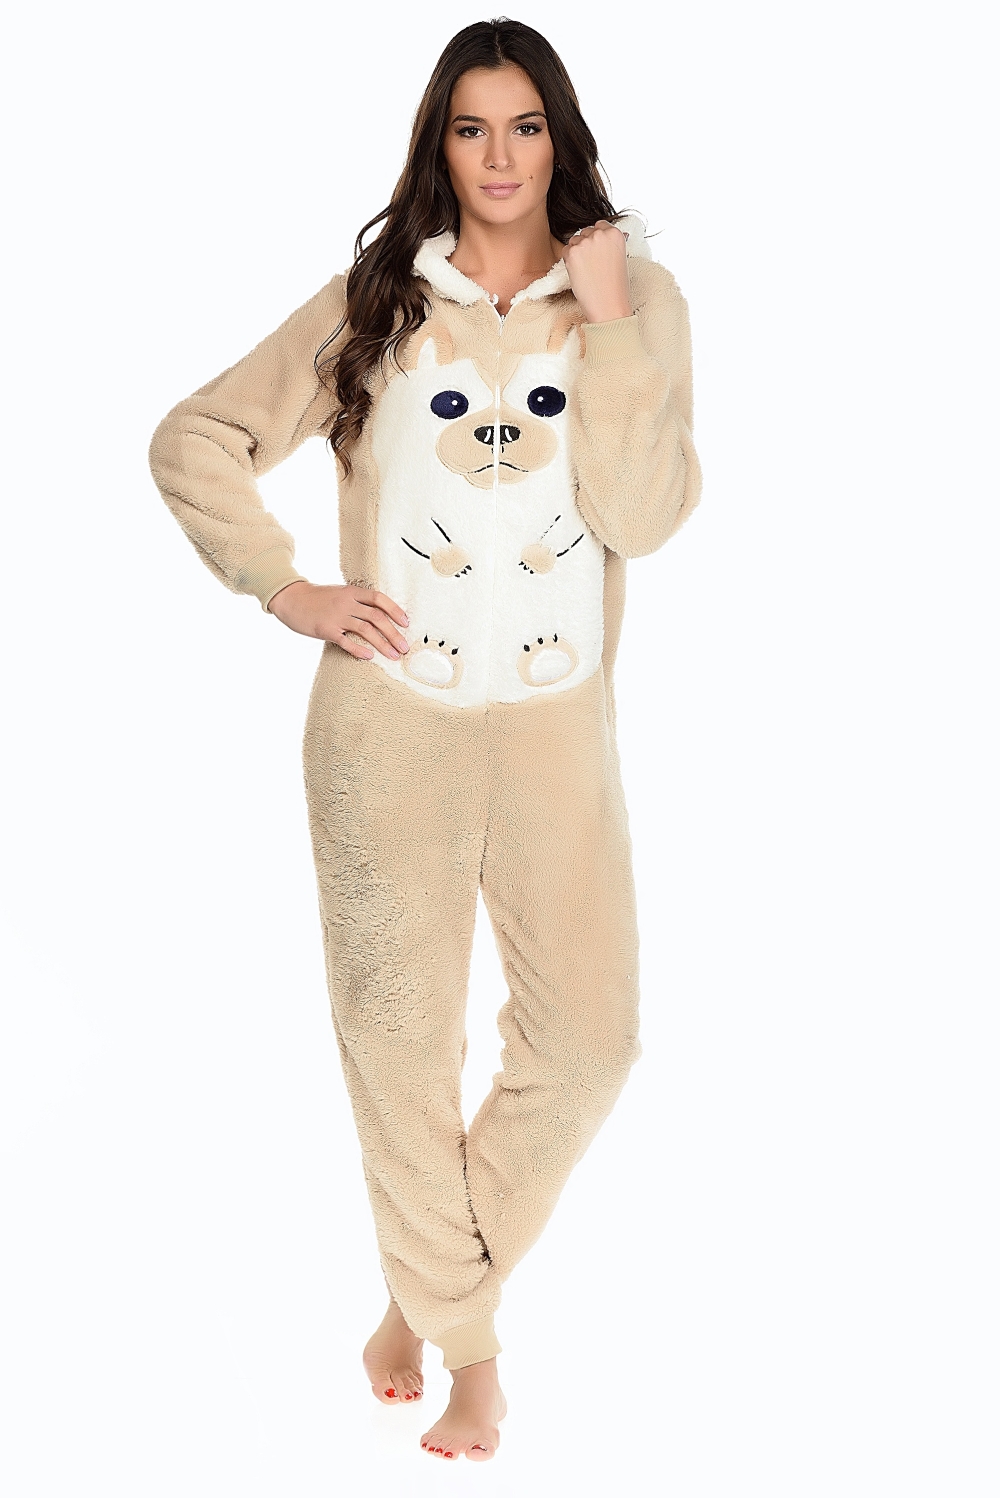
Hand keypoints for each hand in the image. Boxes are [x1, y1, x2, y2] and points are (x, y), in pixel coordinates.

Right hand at [268, 580, 409, 660]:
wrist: (290, 598)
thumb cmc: (316, 598)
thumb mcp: (339, 593)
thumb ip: (356, 601)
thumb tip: (377, 615)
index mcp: (351, 592)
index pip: (379, 599)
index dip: (395, 610)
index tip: (406, 623)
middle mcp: (346, 602)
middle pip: (377, 617)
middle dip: (394, 634)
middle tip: (404, 647)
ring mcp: (336, 616)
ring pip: (366, 630)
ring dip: (383, 644)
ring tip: (394, 656)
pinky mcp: (326, 629)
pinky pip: (346, 641)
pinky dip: (359, 649)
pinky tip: (369, 657)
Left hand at [561, 220, 631, 323]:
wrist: (608, 305)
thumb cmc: (616, 287)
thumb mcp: (619, 258)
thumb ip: (610, 244)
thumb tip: (603, 234)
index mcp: (615, 233)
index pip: (600, 225)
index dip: (597, 238)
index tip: (597, 250)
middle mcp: (600, 234)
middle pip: (586, 231)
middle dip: (586, 245)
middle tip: (591, 264)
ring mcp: (585, 242)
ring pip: (574, 240)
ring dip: (577, 252)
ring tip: (587, 270)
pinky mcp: (572, 253)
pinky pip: (566, 251)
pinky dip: (569, 261)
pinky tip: (580, 273)